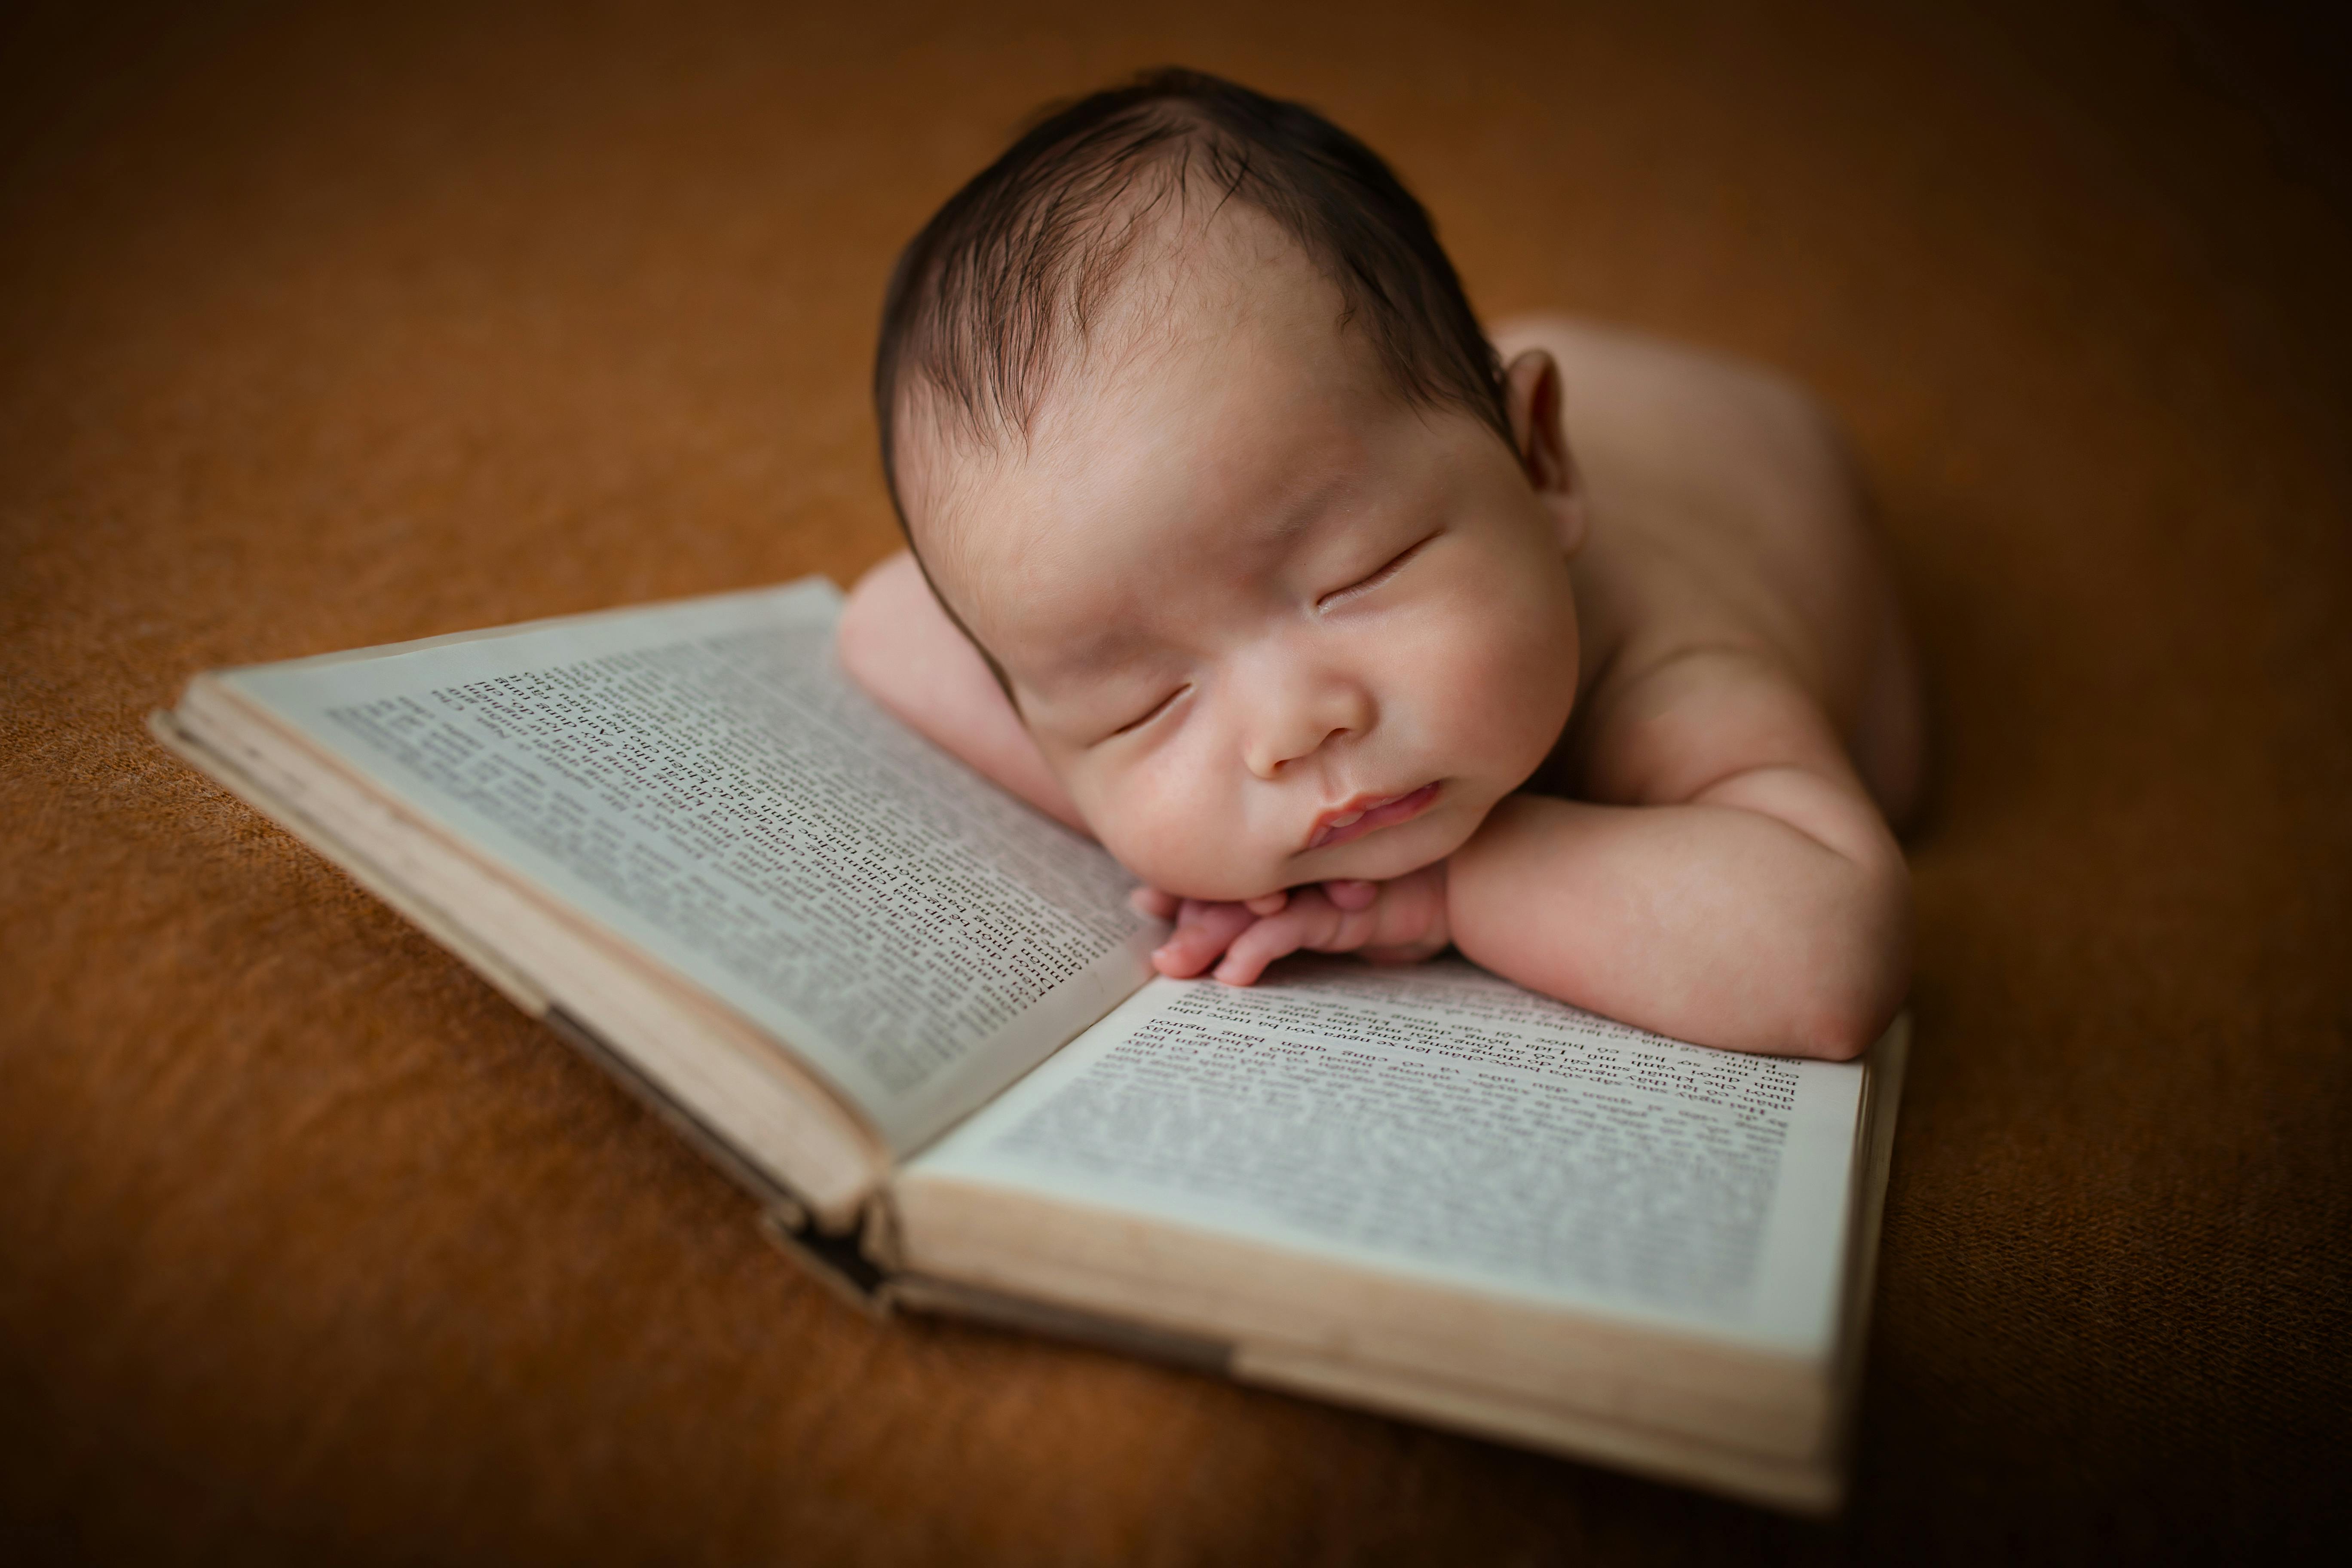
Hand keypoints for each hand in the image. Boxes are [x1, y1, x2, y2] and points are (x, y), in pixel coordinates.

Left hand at [1129, 863, 1451, 985]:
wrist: (1459, 886)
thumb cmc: (1388, 900)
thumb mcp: (1326, 919)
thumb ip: (1274, 924)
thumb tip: (1219, 957)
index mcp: (1283, 870)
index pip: (1219, 878)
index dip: (1180, 889)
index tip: (1144, 904)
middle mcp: (1292, 871)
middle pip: (1224, 892)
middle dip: (1186, 921)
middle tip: (1155, 957)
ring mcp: (1313, 883)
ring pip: (1248, 907)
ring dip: (1208, 935)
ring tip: (1175, 965)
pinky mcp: (1341, 905)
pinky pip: (1292, 927)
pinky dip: (1259, 948)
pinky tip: (1235, 972)